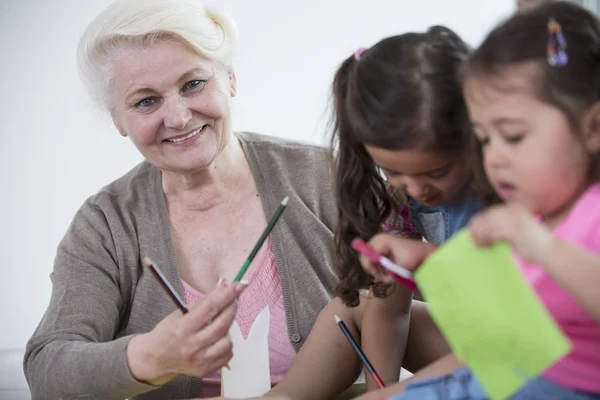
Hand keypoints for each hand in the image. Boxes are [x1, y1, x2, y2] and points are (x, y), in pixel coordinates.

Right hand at [127, 281, 245, 384]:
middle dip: (232, 308)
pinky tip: (217, 339)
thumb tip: (224, 285)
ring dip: (228, 329)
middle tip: (234, 299)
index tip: (240, 285)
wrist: (155, 358)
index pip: (211, 308)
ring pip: (228, 341)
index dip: (227, 295)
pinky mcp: (205, 370)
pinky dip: (226, 344)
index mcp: (183, 328)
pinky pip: (227, 354)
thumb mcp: (181, 312)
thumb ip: (205, 301)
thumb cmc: (168, 332)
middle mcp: (191, 346)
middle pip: (222, 324)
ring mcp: (199, 361)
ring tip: (219, 325)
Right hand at [359, 234, 436, 283]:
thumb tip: (381, 279)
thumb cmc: (413, 258)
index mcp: (382, 241)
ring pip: (368, 258)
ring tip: (388, 273)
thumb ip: (389, 274)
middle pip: (364, 256)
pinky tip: (388, 268)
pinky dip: (379, 266)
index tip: (378, 275)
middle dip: (372, 268)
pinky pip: (373, 258)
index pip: (366, 255)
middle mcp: (378, 239)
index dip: (370, 267)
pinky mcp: (381, 246)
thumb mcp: (401, 268)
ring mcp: (379, 242)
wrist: (422, 252)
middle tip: (381, 275)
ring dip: (377, 268)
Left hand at [469, 203, 553, 263]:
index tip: (472, 231)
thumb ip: (503, 227)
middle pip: (487, 217)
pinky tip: (484, 246)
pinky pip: (492, 233)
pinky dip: (485, 240)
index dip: (479, 221)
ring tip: (478, 245)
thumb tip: (483, 231)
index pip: (490, 212)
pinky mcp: (514, 230)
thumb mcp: (516, 230)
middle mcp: (514, 211)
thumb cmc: (533, 244)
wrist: (550, 251)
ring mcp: (514, 219)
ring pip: (488, 225)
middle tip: (473, 240)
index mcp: (515, 208)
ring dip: (480, 236)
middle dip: (477, 228)